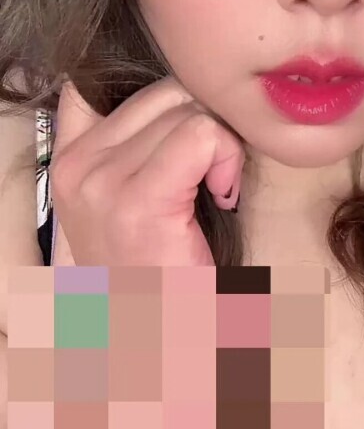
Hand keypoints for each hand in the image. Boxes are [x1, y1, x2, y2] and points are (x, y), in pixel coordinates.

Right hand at [49, 76, 243, 265]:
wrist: (158, 348)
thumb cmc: (158, 266)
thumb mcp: (130, 192)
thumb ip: (134, 137)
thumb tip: (178, 82)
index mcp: (72, 155)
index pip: (111, 80)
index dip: (169, 99)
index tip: (190, 140)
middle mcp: (77, 165)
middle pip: (167, 90)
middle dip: (205, 123)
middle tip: (211, 172)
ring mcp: (100, 183)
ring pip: (190, 111)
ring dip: (223, 146)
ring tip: (213, 189)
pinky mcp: (138, 202)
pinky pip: (203, 136)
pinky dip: (228, 159)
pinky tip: (222, 196)